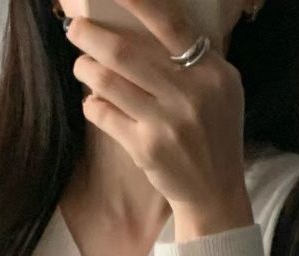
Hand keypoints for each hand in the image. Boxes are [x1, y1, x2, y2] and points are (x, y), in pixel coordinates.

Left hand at [65, 0, 253, 234]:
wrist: (215, 193)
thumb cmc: (215, 136)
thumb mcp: (222, 91)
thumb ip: (196, 60)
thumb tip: (148, 25)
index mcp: (212, 73)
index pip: (170, 24)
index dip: (136, 2)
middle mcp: (191, 95)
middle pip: (125, 52)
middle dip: (90, 36)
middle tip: (75, 30)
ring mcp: (167, 123)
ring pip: (108, 82)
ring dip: (86, 69)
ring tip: (81, 65)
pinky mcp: (146, 148)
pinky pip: (105, 115)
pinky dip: (92, 105)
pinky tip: (93, 103)